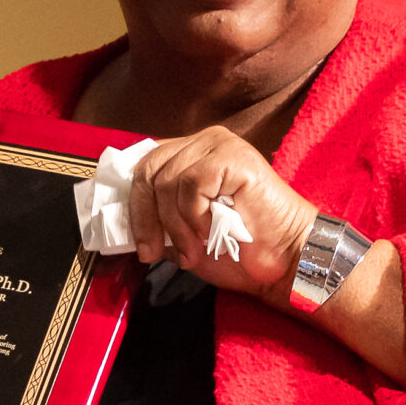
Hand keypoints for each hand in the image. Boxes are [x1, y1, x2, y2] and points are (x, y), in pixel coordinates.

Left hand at [125, 128, 405, 380]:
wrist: (284, 263)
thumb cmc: (239, 250)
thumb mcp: (184, 234)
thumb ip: (157, 219)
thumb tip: (121, 225)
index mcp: (191, 154)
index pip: (144, 166)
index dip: (133, 205)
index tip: (137, 243)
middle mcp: (204, 141)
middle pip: (148, 170)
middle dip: (145, 218)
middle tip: (154, 252)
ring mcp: (221, 145)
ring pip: (167, 181)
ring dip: (174, 225)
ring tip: (192, 249)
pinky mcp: (234, 157)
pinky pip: (191, 184)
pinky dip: (193, 216)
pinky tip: (209, 234)